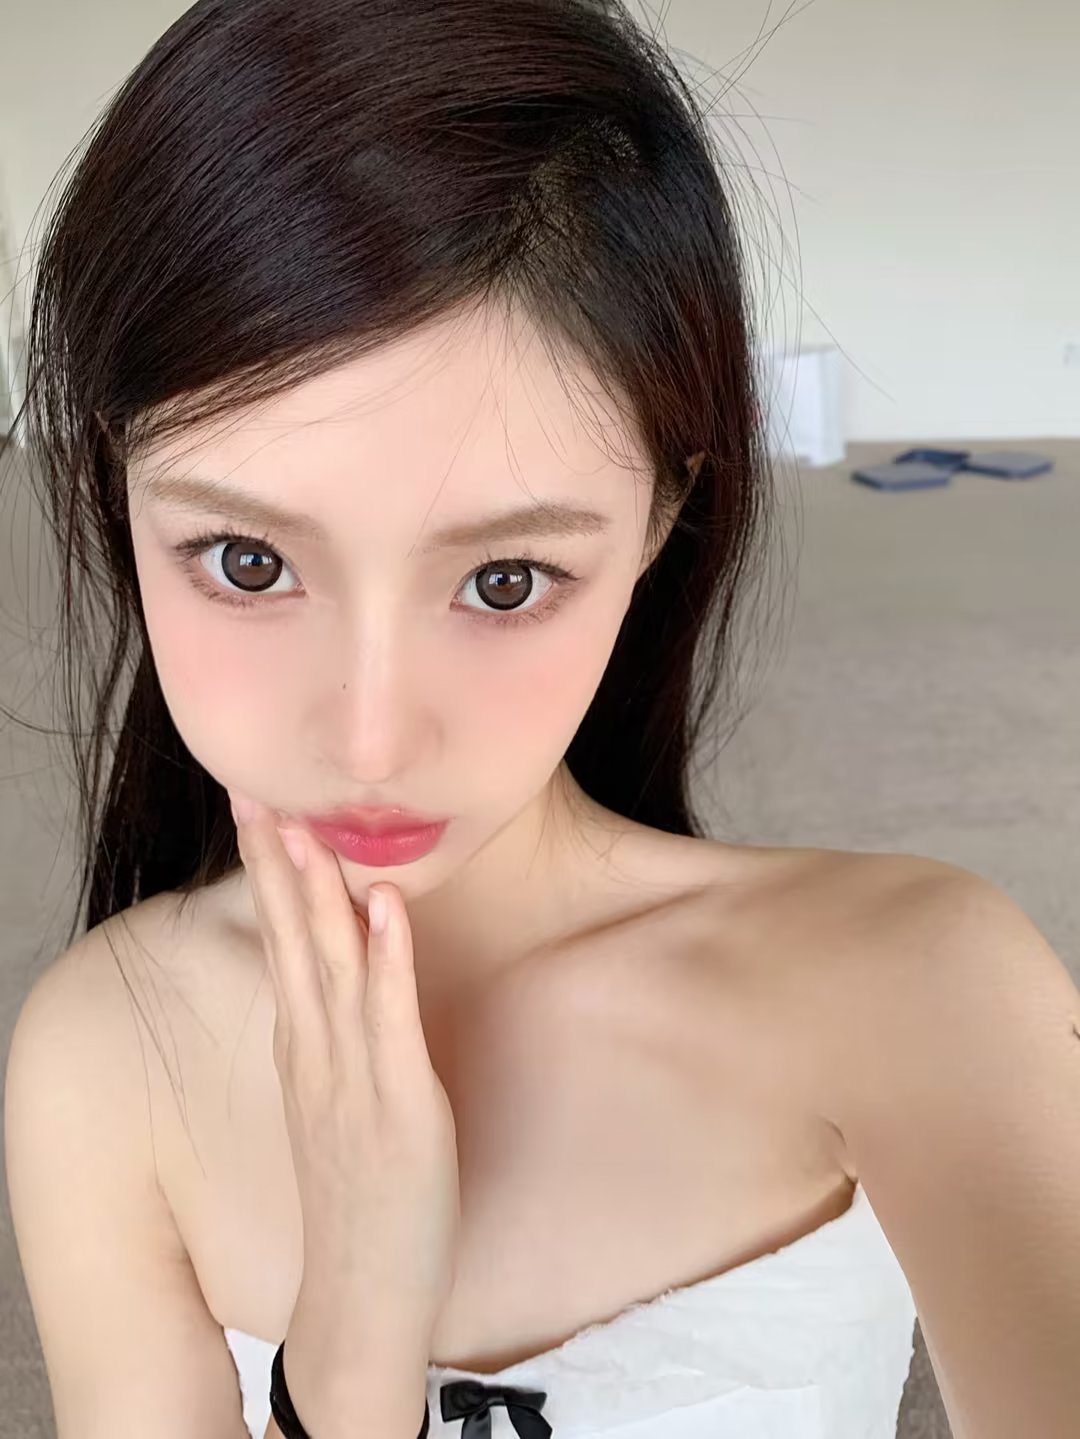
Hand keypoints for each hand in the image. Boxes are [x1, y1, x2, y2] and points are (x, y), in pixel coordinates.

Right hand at [228, 791, 460, 1370]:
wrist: (363, 1286)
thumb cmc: (361, 1185)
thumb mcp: (336, 1094)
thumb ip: (336, 1031)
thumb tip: (347, 969)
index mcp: (306, 1042)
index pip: (284, 938)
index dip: (269, 872)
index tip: (256, 805)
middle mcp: (319, 1048)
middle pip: (295, 939)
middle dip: (276, 863)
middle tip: (258, 790)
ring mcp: (353, 1073)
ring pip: (333, 965)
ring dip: (320, 894)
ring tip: (309, 827)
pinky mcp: (397, 1100)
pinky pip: (390, 1017)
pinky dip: (388, 958)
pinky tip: (385, 905)